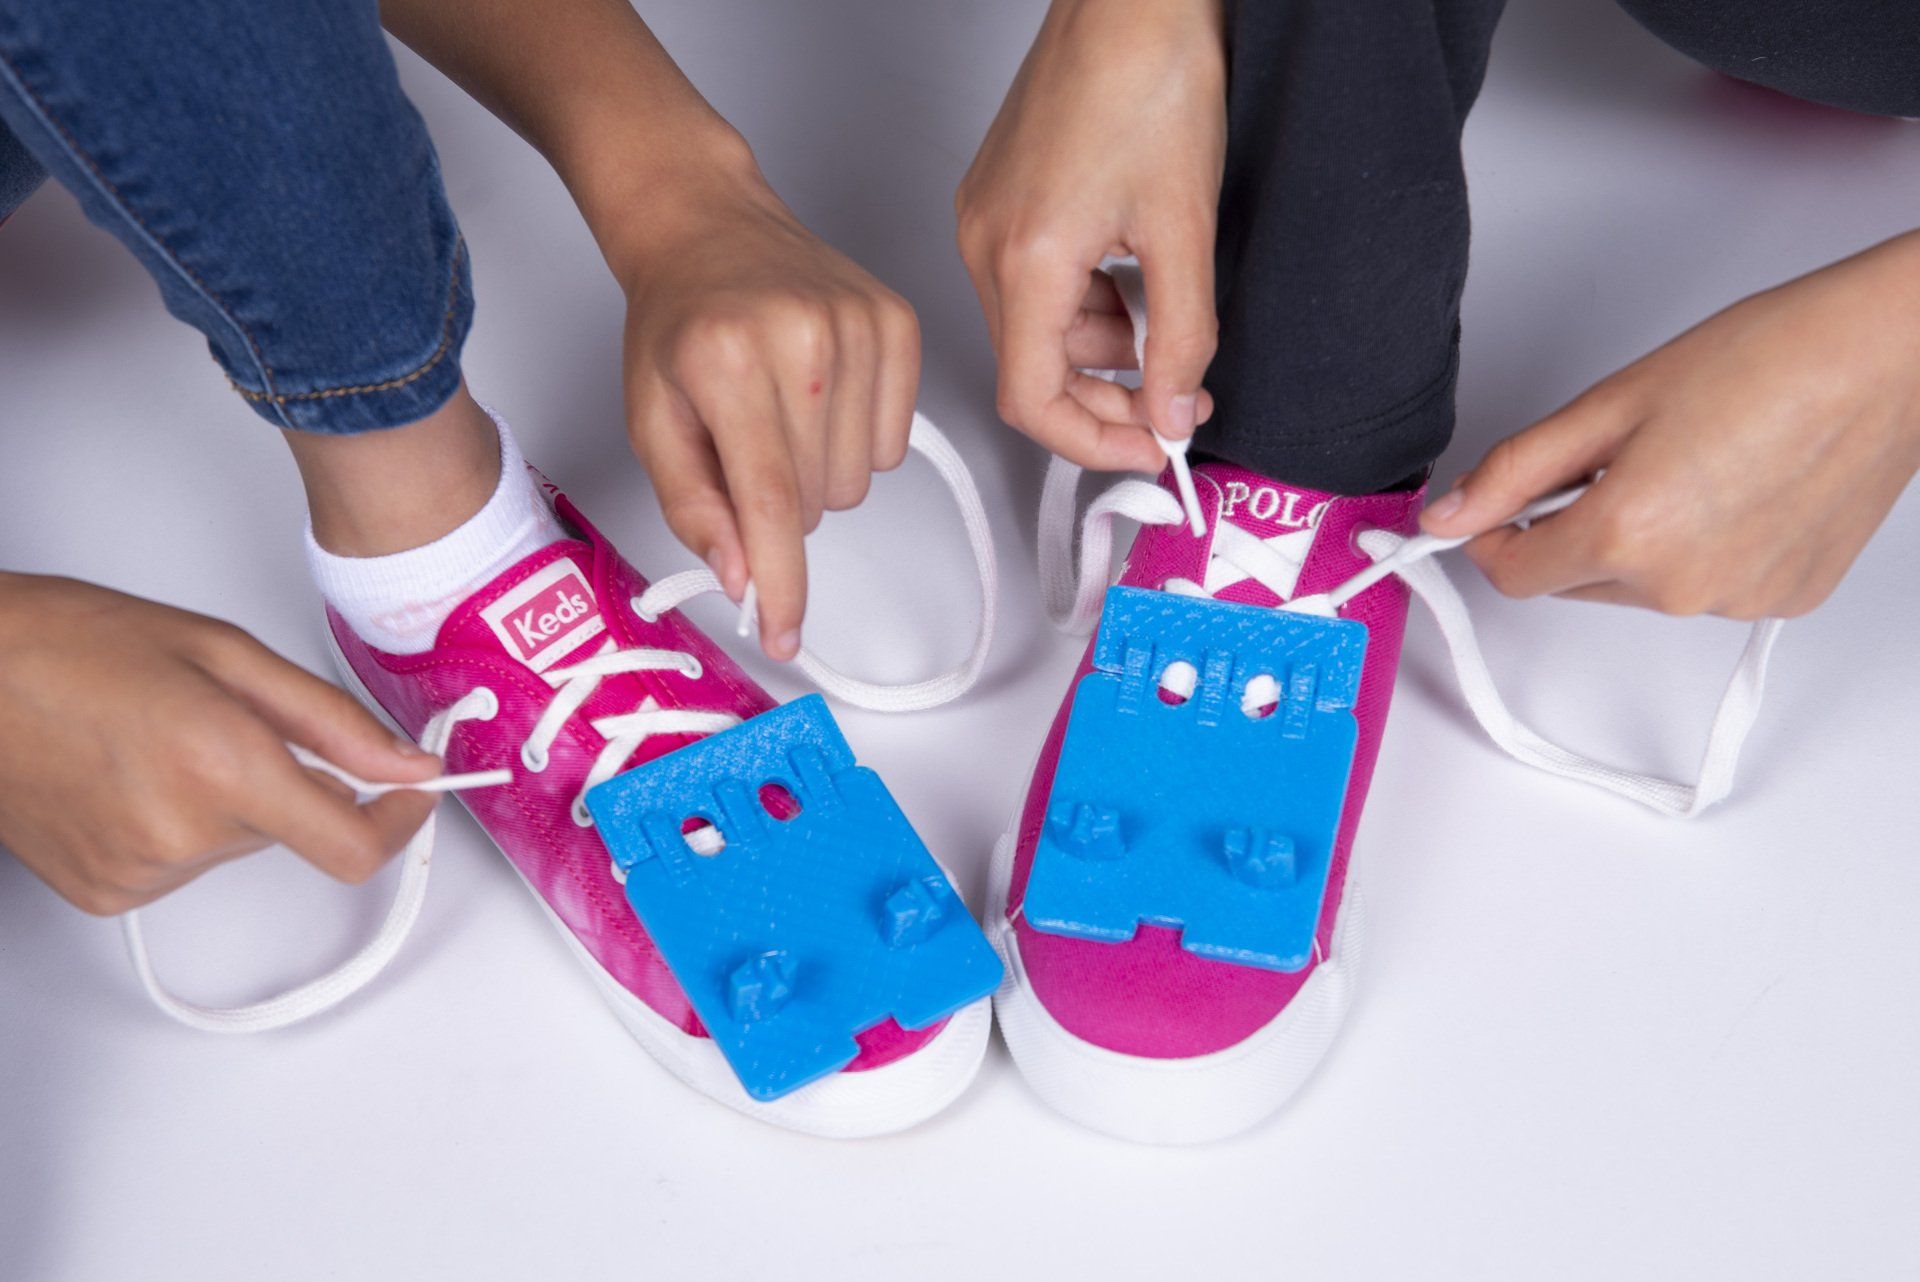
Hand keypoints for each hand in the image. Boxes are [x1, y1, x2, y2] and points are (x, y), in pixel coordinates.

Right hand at [0, 576, 442, 914]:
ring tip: (156, 740)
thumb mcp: (227, 654)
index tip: (411, 792)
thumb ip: (333, 720)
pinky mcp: (104, 894)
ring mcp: (138, 873)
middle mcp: (181, 834)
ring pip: (238, 843)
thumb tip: (407, 764)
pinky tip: (128, 776)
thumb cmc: (73, 644)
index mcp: (221, 766)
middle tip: (221, 719)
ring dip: (226, 799)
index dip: (396, 823)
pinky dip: (178, 824)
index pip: (350, 845)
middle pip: (293, 829)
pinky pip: (184, 863)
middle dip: (284, 778)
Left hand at [383, 0, 917, 659]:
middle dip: (778, 506)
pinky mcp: (898, 323)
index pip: (768, 503)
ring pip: (857, 481)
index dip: (780, 582)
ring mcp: (859, 327)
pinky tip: (819, 397)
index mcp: (726, 363)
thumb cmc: (676, 322)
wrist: (707, 223)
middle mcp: (801, 340)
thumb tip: (739, 573)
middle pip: (815, 503)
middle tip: (745, 450)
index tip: (784, 634)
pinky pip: (893, 443)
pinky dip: (855, 441)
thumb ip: (692, 503)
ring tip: (781, 416)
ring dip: (818, 475)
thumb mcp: (650, 417)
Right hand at [956, 0, 1225, 470]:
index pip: (1032, 399)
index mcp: (1023, 258)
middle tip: (1175, 402)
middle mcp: (986, 243)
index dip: (1093, 442)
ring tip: (1168, 324)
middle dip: (1107, 396)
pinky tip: (1137, 280)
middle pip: (1033, 369)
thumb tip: (1171, 411)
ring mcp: (987, 219)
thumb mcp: (1185, 227)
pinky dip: (1088, 302)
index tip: (1149, 449)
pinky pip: (1035, 283)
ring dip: (1103, 348)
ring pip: (1037, 328)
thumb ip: (1183, 338)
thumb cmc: (1149, 76)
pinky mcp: (1001, 198)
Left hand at [1423, 231, 1919, 618]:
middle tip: (1625, 456)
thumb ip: (1516, 471)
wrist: (1885, 355)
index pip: (1513, 575)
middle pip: (1576, 583)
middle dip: (1575, 530)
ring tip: (1697, 463)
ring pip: (1642, 589)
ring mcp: (1739, 601)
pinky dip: (1705, 550)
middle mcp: (1682, 587)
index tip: (1502, 508)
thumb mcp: (1612, 404)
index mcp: (1627, 536)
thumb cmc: (1765, 359)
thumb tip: (1448, 516)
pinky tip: (1739, 488)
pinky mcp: (1786, 600)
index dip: (1496, 536)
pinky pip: (1709, 588)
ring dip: (1641, 543)